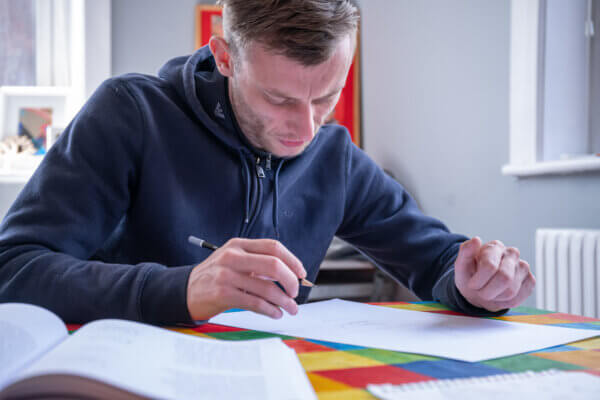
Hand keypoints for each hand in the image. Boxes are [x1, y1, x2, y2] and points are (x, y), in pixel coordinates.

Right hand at [186, 238, 306, 320]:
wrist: (185, 291)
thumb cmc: (215, 276)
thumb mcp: (234, 261)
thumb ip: (258, 263)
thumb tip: (290, 275)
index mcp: (239, 245)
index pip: (273, 247)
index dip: (292, 260)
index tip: (301, 273)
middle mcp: (233, 257)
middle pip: (273, 265)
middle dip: (290, 281)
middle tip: (295, 292)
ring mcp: (226, 275)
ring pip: (266, 288)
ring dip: (284, 301)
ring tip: (291, 308)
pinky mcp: (222, 294)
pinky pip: (255, 303)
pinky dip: (270, 310)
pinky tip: (275, 313)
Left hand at [454, 237, 535, 311]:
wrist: (478, 288)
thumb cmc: (470, 275)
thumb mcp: (461, 265)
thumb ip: (465, 252)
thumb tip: (476, 239)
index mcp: (494, 247)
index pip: (490, 266)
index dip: (479, 281)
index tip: (472, 284)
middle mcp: (512, 253)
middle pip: (504, 278)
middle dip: (487, 291)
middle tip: (480, 291)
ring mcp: (523, 267)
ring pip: (511, 291)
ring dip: (495, 297)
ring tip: (489, 292)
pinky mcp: (530, 280)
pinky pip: (519, 298)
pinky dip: (505, 302)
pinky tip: (499, 295)